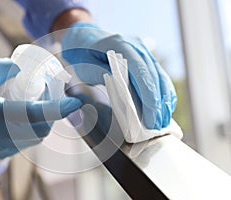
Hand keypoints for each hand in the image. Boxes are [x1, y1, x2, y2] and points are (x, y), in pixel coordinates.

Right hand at [0, 59, 80, 158]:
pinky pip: (25, 144)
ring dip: (44, 124)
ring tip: (40, 107)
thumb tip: (46, 72)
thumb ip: (19, 68)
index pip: (33, 114)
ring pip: (34, 139)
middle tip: (55, 100)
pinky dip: (33, 132)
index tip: (75, 102)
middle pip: (39, 129)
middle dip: (53, 115)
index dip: (57, 110)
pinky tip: (29, 120)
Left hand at [61, 22, 175, 129]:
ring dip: (163, 99)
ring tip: (163, 120)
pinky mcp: (143, 58)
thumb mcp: (85, 66)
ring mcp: (142, 51)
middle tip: (158, 124)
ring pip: (160, 76)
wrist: (83, 37)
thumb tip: (125, 94)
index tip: (152, 114)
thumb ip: (103, 77)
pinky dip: (161, 92)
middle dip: (158, 102)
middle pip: (154, 76)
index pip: (141, 71)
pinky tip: (164, 107)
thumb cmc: (80, 52)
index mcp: (120, 44)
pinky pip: (157, 75)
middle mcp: (136, 46)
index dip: (149, 94)